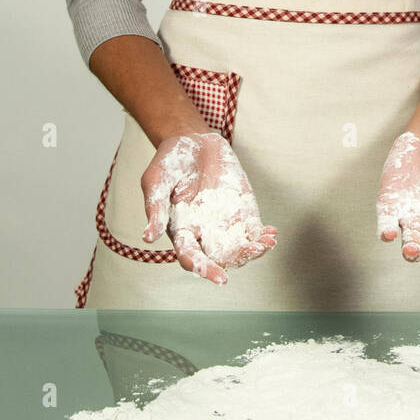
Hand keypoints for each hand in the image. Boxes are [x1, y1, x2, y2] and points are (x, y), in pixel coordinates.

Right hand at [141, 130, 277, 284]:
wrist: (192, 140)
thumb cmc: (169, 162)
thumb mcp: (155, 180)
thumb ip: (154, 208)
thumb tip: (149, 237)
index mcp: (181, 230)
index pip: (192, 258)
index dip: (204, 269)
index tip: (220, 278)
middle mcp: (203, 232)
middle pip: (220, 257)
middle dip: (235, 261)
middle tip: (249, 254)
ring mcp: (224, 222)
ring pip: (240, 247)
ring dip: (253, 250)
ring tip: (265, 244)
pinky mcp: (241, 210)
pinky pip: (253, 229)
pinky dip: (263, 235)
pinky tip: (270, 234)